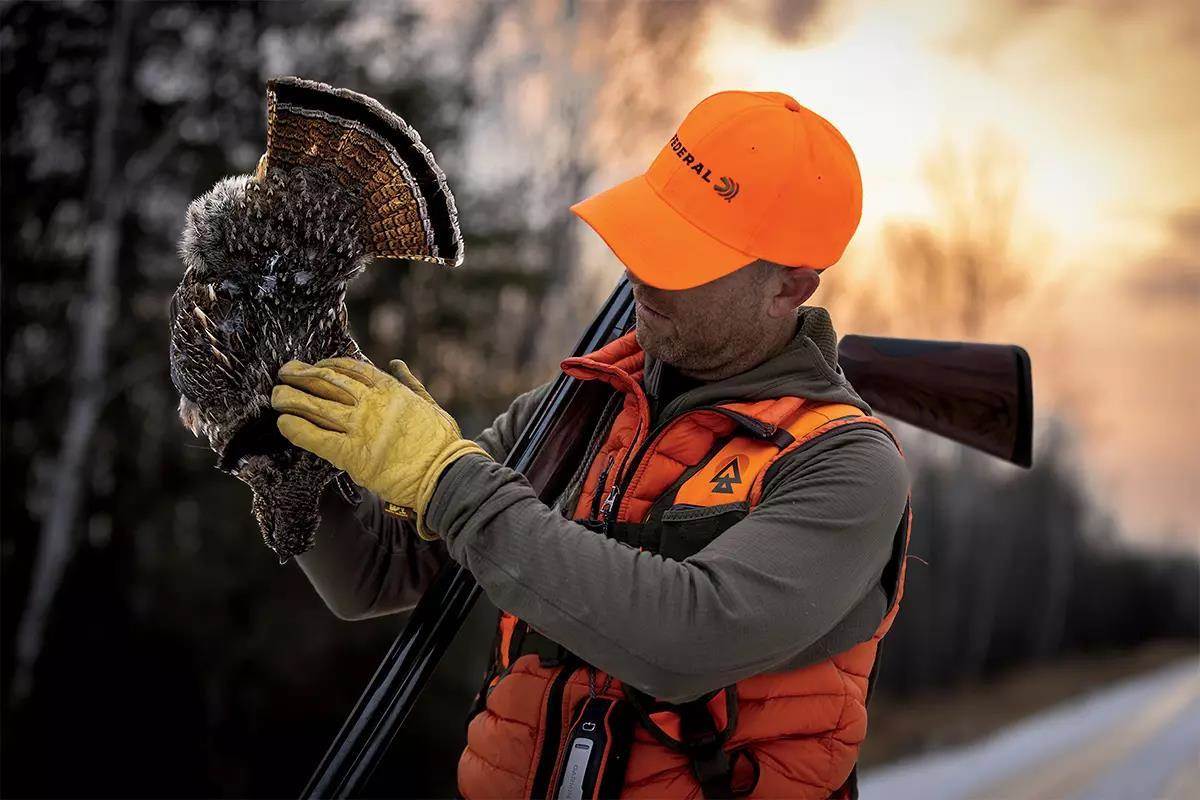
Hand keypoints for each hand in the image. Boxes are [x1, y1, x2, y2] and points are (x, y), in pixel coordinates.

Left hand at [270, 357, 488, 538]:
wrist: (444, 474)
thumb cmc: (441, 441)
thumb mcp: (429, 403)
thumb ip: (410, 383)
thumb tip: (396, 363)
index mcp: (390, 389)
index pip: (349, 368)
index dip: (326, 364)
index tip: (314, 366)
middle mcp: (370, 403)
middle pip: (326, 382)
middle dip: (302, 375)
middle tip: (284, 372)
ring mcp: (360, 428)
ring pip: (315, 406)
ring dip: (291, 399)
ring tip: (276, 396)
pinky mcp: (352, 455)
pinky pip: (315, 438)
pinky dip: (296, 429)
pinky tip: (283, 424)